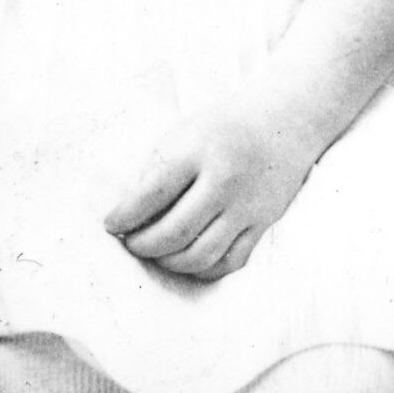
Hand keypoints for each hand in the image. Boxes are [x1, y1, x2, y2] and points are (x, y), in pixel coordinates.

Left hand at [103, 91, 322, 280]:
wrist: (283, 123)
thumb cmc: (221, 128)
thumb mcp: (182, 133)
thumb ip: (156, 170)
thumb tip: (127, 213)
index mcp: (197, 150)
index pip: (152, 193)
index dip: (125, 216)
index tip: (109, 224)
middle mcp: (224, 181)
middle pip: (176, 231)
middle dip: (143, 245)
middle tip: (130, 243)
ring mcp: (247, 207)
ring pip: (202, 255)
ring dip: (170, 262)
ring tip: (155, 253)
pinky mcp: (263, 226)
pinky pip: (230, 262)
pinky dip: (203, 269)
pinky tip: (186, 260)